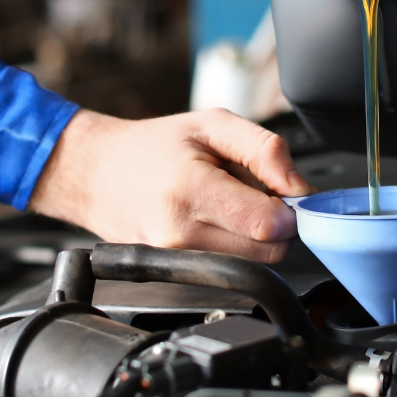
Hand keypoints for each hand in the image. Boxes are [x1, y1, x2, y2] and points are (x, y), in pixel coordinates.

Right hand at [29, 109, 309, 262]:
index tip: (281, 191)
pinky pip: (228, 267)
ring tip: (230, 204)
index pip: (269, 224)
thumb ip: (265, 149)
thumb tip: (300, 187)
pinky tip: (215, 222)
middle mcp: (180, 232)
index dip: (289, 208)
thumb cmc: (154, 146)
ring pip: (252, 264)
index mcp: (191, 189)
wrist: (96, 173)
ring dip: (255, 237)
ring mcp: (175, 258)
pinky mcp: (174, 272)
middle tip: (255, 193)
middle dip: (276, 224)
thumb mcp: (213, 124)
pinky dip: (234, 247)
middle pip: (268, 251)